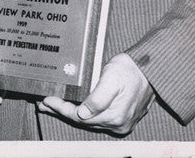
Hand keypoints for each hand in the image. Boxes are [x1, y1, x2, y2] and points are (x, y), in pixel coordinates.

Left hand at [38, 52, 153, 134]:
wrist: (151, 70)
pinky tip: (73, 106)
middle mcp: (117, 124)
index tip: (46, 100)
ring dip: (70, 113)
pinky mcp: (122, 118)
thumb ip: (97, 98)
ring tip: (52, 105)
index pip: (79, 117)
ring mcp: (120, 123)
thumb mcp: (111, 79)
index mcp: (114, 116)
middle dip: (61, 111)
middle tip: (43, 104)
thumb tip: (82, 113)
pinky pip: (97, 118)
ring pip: (88, 120)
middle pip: (81, 121)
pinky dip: (82, 112)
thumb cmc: (130, 70)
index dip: (61, 109)